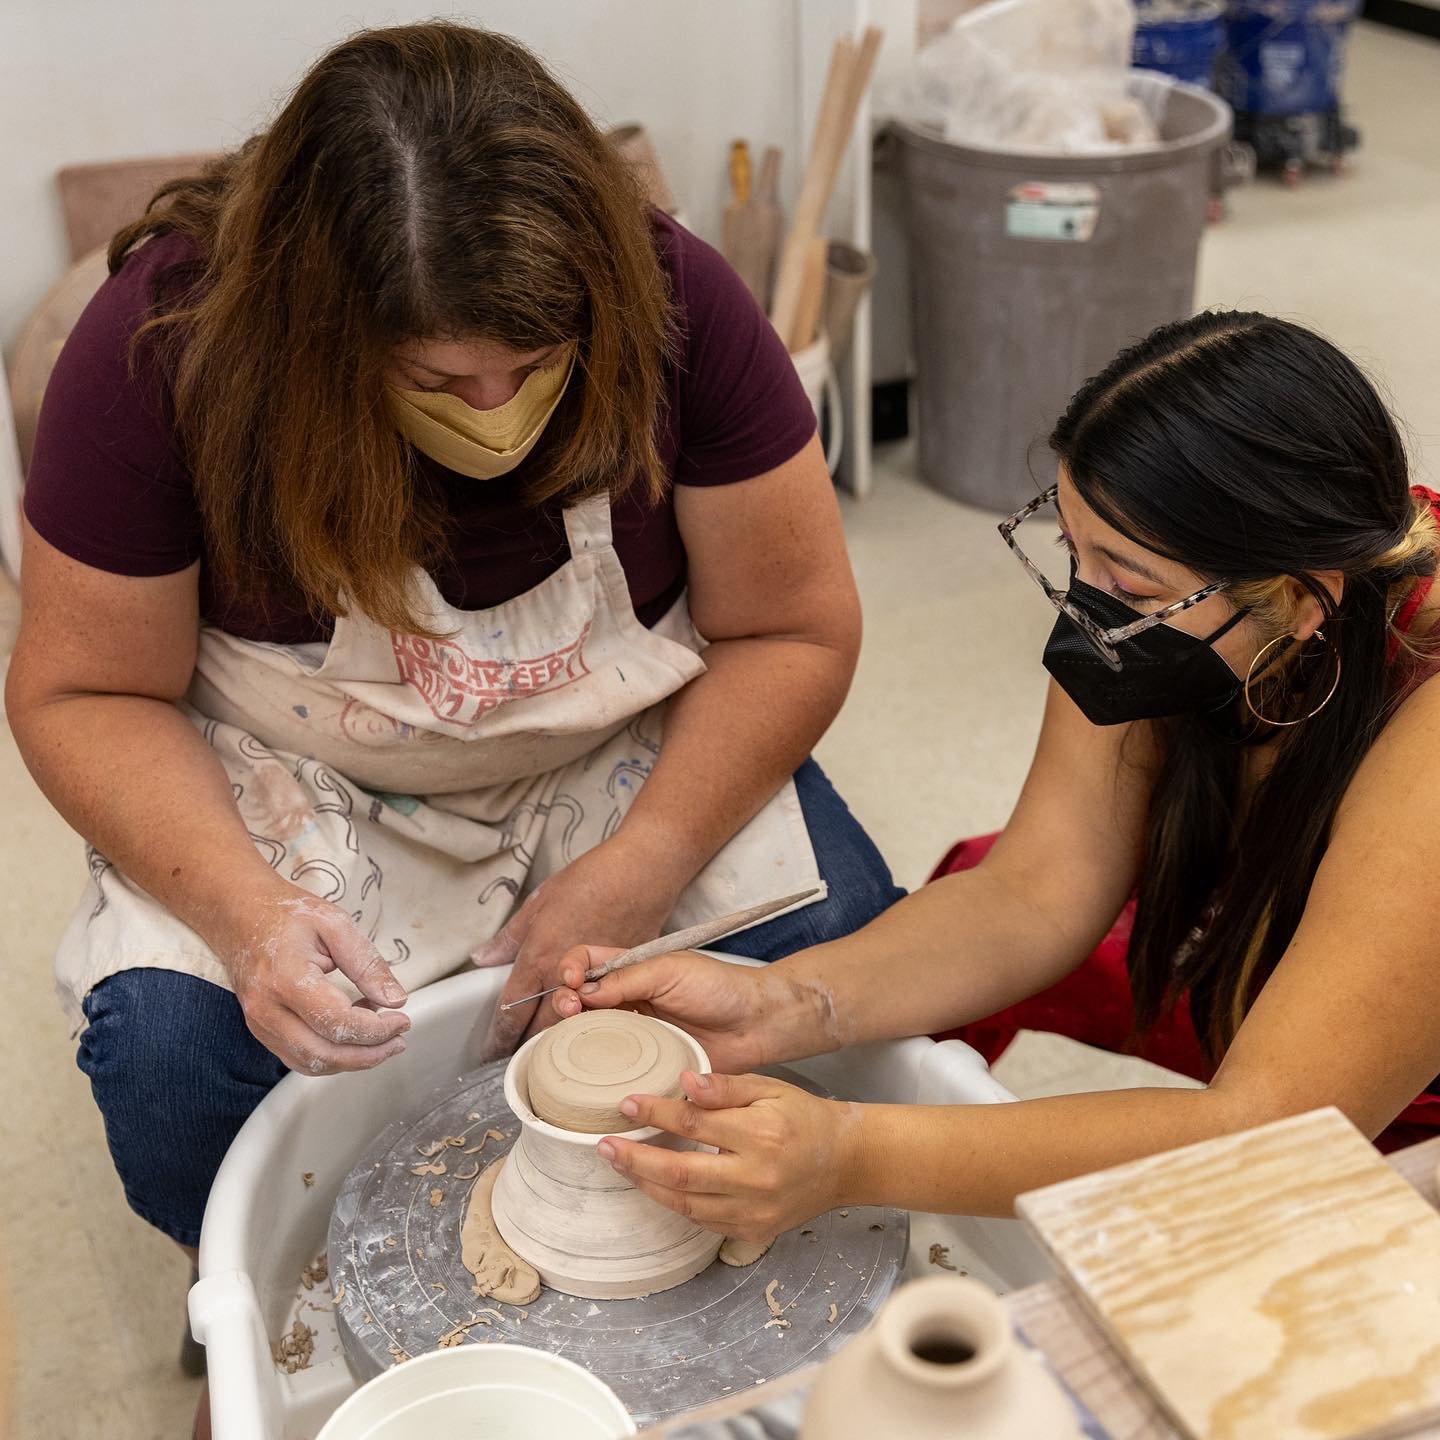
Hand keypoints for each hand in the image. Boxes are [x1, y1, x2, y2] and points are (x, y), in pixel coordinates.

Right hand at [216, 884, 409, 1075]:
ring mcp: (260, 1023)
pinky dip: (331, 1054)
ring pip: (311, 1063)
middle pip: (323, 1054)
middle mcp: (267, 1009)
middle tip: (398, 1039)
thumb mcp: (335, 924)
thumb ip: (366, 964)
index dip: (376, 1030)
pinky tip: (352, 1031)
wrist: (239, 913)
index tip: (403, 1021)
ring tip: (380, 1036)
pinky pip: (298, 1057)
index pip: (338, 1024)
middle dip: (369, 1054)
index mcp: (286, 979)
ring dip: (352, 1059)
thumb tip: (395, 1000)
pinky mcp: (261, 1029)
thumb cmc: (286, 914)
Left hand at [471, 837, 681, 1059]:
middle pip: (541, 1029)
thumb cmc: (590, 879)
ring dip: (561, 1041)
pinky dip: (594, 1023)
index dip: (499, 1037)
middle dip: (528, 1049)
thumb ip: (510, 937)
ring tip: (550, 1057)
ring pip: (574, 1027)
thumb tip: (483, 957)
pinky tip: (591, 1031)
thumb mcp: (540, 901)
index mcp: (539, 958)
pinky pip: (605, 1012)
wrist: (642, 872)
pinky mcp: (624, 981)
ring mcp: (596, 983)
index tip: (491, 1052)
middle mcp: (564, 977)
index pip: (511, 1011)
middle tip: (519, 1064)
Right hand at [550, 947, 774, 1074]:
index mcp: (631, 968)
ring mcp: (634, 1031)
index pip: (586, 960)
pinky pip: (611, 1065)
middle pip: (578, 997)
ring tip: (575, 1031)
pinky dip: (595, 1064)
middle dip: (563, 999)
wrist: (754, 1024)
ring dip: (572, 1031)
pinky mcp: (644, 1062)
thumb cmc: (720, 988)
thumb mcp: (670, 970)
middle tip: (571, 1009)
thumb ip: (627, 979)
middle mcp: (627, 998)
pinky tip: (590, 1064)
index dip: (571, 967)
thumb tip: (584, 991)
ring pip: (589, 1031)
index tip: (571, 979)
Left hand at [596, 1071, 861, 1240]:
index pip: (694, 1123)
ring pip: (686, 1204)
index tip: (627, 1104)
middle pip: (681, 1174)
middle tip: (605, 1147)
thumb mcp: (770, 1089)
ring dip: (648, 1186)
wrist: (847, 1163)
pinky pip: (703, 1222)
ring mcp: (754, 1211)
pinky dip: (676, 1204)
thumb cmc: (805, 1118)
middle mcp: (755, 1178)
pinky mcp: (754, 1231)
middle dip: (636, 1161)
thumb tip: (685, 1082)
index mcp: (760, 1135)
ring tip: (622, 1166)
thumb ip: (726, 1087)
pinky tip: (657, 1186)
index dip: (656, 1113)